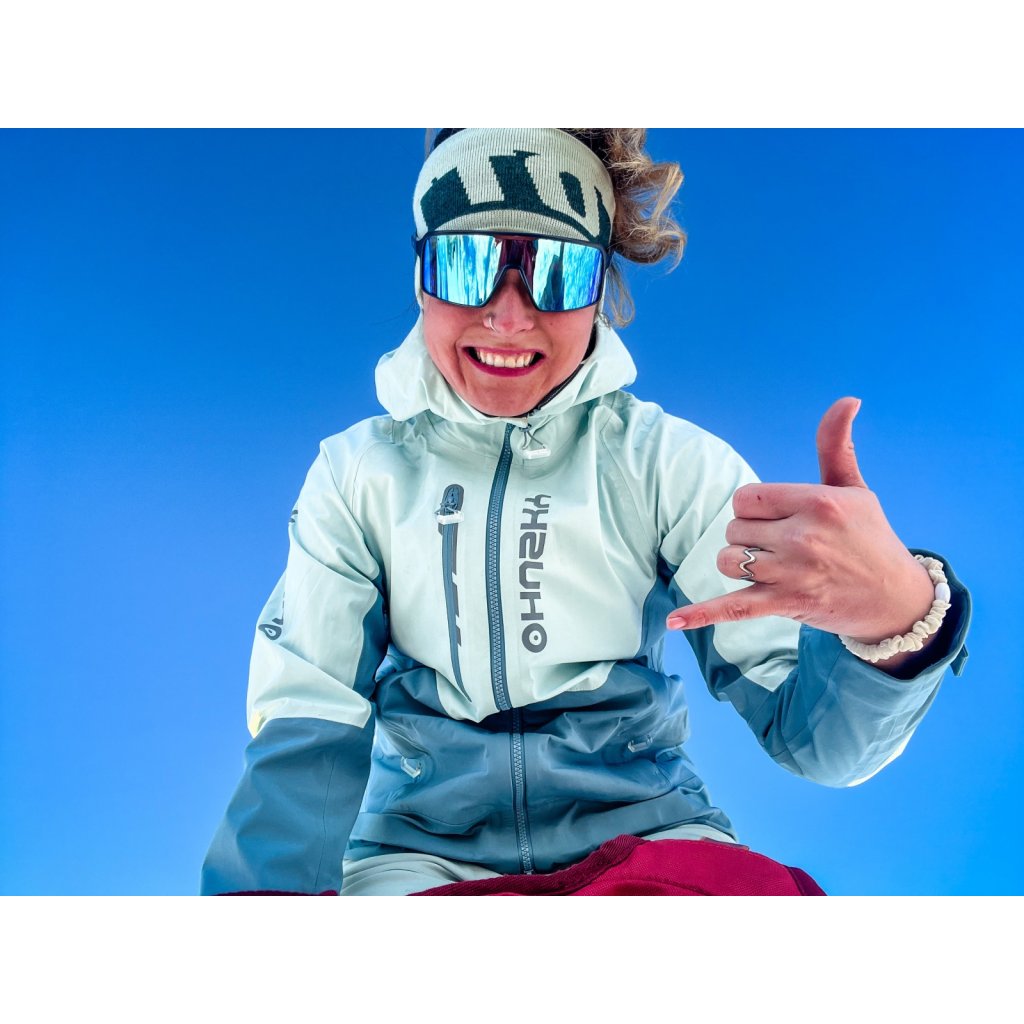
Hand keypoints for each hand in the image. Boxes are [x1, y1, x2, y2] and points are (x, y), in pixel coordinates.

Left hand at [666, 398, 933, 644]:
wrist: (896, 599)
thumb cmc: (870, 538)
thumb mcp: (854, 489)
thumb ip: (835, 445)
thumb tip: (847, 400)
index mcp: (817, 502)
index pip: (746, 498)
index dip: (753, 510)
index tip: (777, 519)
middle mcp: (803, 536)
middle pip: (734, 528)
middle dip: (749, 537)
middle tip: (785, 548)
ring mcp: (792, 572)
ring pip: (729, 560)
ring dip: (740, 565)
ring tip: (771, 569)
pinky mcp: (785, 603)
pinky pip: (733, 607)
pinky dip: (701, 614)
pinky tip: (674, 622)